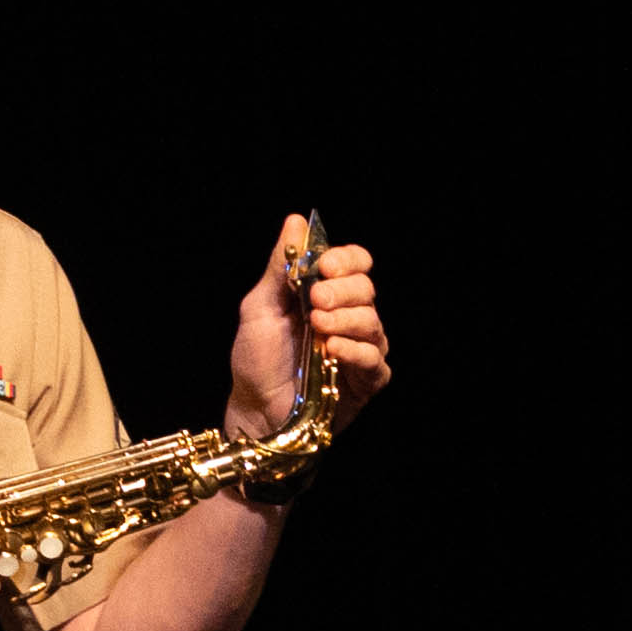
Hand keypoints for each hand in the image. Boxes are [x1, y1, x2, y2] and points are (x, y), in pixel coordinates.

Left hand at [226, 217, 387, 438]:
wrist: (255, 408)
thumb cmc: (255, 359)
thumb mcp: (260, 306)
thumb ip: (280, 267)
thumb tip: (295, 221)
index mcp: (326, 295)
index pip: (356, 264)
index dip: (346, 260)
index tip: (324, 267)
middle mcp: (348, 318)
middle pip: (367, 289)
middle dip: (342, 291)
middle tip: (315, 302)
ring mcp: (360, 349)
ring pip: (373, 321)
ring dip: (344, 320)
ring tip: (317, 330)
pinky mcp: (367, 381)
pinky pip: (376, 359)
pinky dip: (356, 351)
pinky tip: (332, 351)